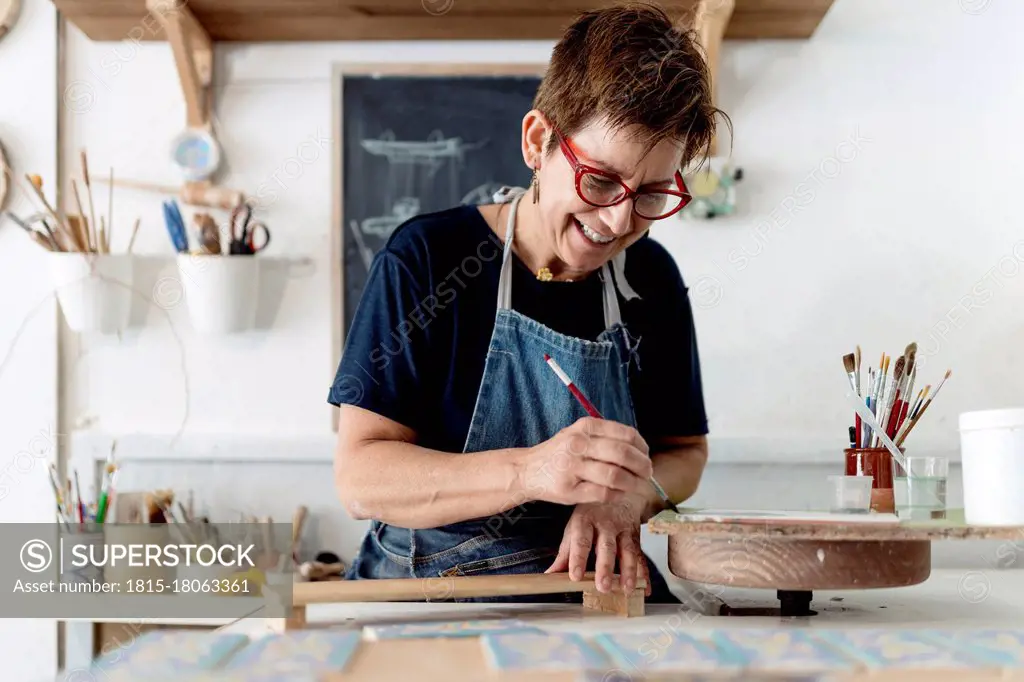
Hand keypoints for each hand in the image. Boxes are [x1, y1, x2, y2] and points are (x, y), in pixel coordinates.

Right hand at [518, 417, 653, 505]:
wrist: (527, 470)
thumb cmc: (560, 453)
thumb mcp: (578, 435)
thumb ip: (605, 437)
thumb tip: (641, 450)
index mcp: (585, 427)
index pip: (625, 434)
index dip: (642, 447)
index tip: (646, 456)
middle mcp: (578, 444)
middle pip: (623, 454)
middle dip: (642, 467)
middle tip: (648, 474)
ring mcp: (572, 467)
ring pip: (615, 476)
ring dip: (634, 484)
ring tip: (640, 487)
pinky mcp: (569, 489)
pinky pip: (603, 494)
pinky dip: (618, 495)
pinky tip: (621, 494)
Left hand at [544, 498, 651, 595]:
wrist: (617, 490)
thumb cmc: (592, 513)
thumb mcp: (575, 526)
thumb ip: (565, 553)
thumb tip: (550, 576)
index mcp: (585, 521)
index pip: (581, 540)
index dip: (578, 558)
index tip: (575, 576)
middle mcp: (605, 524)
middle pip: (606, 546)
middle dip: (605, 567)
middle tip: (603, 586)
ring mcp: (623, 529)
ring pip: (627, 550)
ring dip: (629, 571)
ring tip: (627, 588)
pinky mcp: (636, 535)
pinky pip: (641, 555)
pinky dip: (644, 573)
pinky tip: (645, 588)